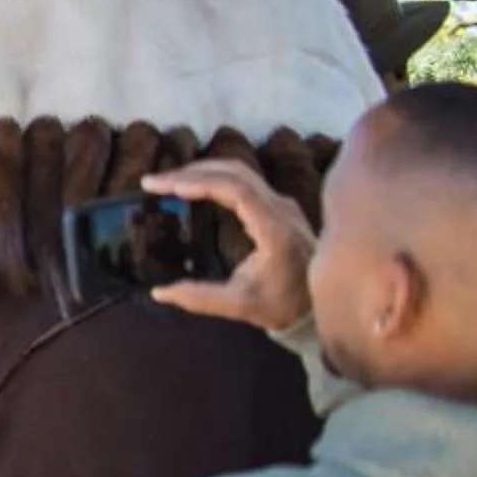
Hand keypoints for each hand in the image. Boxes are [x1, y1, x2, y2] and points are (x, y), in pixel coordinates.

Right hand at [143, 161, 314, 330]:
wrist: (321, 303)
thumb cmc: (283, 304)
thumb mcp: (240, 306)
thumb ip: (199, 298)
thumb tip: (159, 292)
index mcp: (273, 229)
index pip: (235, 189)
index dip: (197, 182)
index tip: (164, 186)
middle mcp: (280, 208)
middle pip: (235, 172)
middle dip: (191, 172)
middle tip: (154, 182)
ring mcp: (282, 204)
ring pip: (240, 171)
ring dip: (202, 171)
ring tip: (168, 182)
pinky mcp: (278, 205)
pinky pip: (244, 180)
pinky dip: (214, 178)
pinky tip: (193, 187)